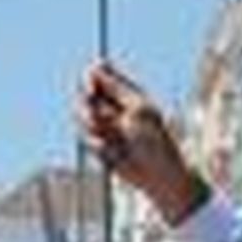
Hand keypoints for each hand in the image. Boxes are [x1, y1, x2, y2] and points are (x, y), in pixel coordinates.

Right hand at [76, 60, 203, 222]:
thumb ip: (114, 88)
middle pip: (86, 95)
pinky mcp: (100, 145)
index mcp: (127, 94)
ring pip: (83, 117)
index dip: (92, 78)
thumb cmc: (154, 140)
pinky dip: (100, 145)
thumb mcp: (136, 109)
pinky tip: (116, 153)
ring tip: (117, 138)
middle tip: (102, 117)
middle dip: (90, 105)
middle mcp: (114, 108)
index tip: (92, 87)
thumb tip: (95, 66)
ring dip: (96, 127)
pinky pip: (88, 139)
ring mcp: (106, 127)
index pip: (100, 75)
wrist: (158, 174)